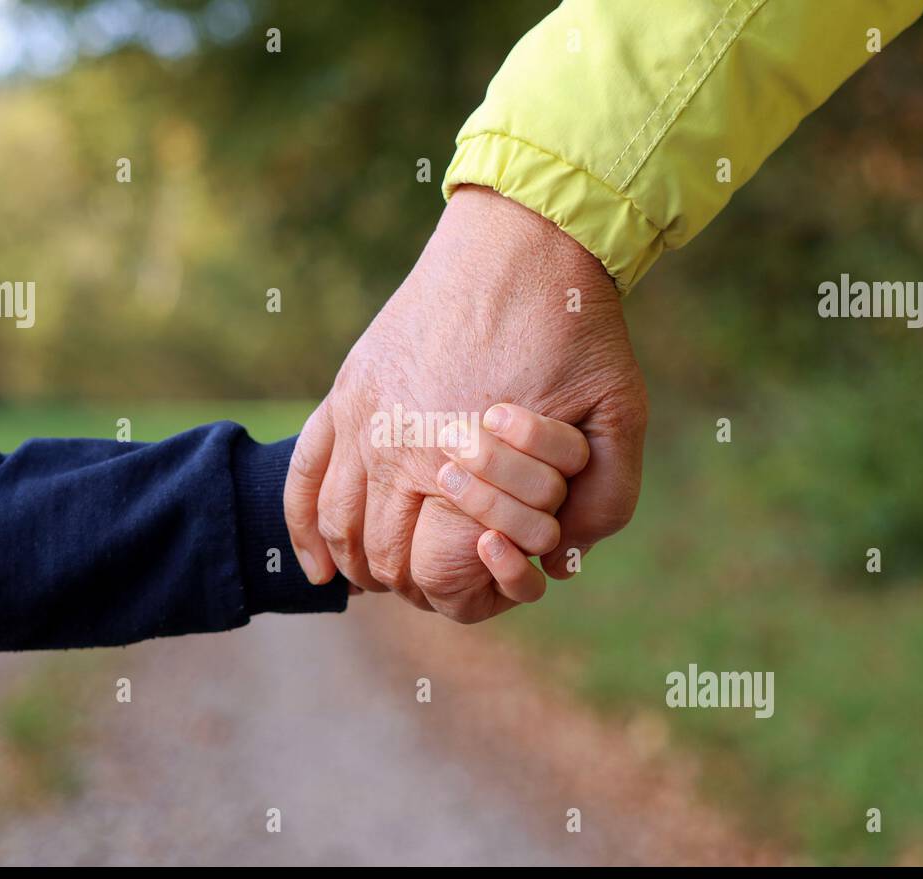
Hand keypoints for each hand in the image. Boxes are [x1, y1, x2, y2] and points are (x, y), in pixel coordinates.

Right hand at [285, 185, 646, 621]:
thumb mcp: (620, 414)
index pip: (431, 571)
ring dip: (354, 564)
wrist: (524, 237)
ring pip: (335, 522)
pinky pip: (303, 471)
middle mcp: (393, 443)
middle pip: (380, 556)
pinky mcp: (350, 386)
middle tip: (429, 591)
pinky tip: (313, 566)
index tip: (472, 592)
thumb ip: (607, 498)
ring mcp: (362, 413)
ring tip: (376, 582)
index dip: (453, 596)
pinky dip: (302, 526)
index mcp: (456, 460)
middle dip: (405, 586)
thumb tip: (564, 560)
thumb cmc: (575, 326)